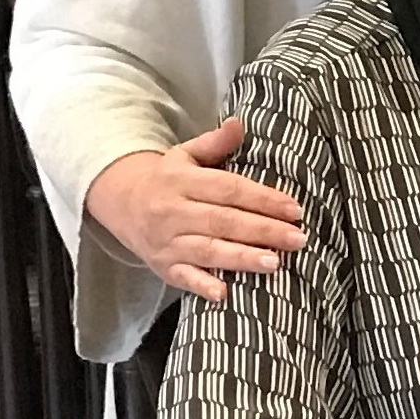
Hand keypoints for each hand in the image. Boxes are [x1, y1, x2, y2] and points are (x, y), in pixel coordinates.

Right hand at [83, 119, 306, 304]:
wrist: (122, 204)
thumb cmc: (168, 179)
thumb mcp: (185, 154)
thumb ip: (215, 142)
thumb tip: (239, 123)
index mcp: (181, 181)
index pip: (227, 189)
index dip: (262, 199)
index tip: (294, 209)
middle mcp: (172, 212)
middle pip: (223, 221)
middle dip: (263, 231)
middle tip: (298, 238)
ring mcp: (166, 242)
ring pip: (208, 251)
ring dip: (242, 258)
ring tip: (275, 263)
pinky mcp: (163, 266)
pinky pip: (184, 278)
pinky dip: (204, 286)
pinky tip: (226, 295)